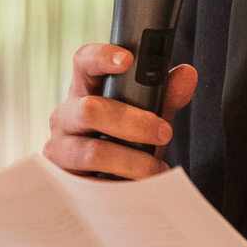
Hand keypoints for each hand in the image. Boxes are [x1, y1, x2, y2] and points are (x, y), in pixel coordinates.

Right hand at [43, 43, 196, 181]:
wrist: (113, 189)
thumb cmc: (126, 144)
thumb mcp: (149, 118)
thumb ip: (167, 96)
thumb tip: (186, 74)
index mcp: (86, 91)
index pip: (84, 63)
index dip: (102, 57)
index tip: (128, 60)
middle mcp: (67, 116)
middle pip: (89, 109)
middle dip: (133, 122)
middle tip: (164, 132)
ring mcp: (60, 148)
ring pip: (93, 151)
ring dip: (132, 161)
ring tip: (156, 170)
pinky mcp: (62, 181)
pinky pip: (91, 183)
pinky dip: (121, 185)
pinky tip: (139, 187)